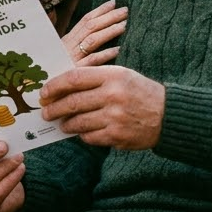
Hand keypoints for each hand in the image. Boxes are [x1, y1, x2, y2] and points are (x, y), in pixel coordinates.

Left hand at [40, 65, 164, 149]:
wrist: (167, 115)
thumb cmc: (139, 92)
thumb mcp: (121, 75)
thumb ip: (94, 78)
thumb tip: (61, 87)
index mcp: (112, 75)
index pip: (74, 78)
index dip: (55, 86)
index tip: (44, 92)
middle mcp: (113, 95)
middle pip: (72, 102)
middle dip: (54, 109)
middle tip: (45, 112)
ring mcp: (115, 117)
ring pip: (78, 122)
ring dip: (65, 124)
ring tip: (62, 124)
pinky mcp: (117, 136)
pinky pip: (89, 137)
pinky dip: (82, 135)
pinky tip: (82, 131)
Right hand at [62, 0, 127, 65]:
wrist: (43, 89)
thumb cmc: (56, 71)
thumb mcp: (64, 54)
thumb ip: (78, 44)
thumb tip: (96, 32)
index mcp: (67, 40)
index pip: (85, 20)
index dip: (100, 10)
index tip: (113, 3)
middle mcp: (69, 46)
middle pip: (91, 26)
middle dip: (109, 17)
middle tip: (125, 10)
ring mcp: (72, 58)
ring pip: (92, 40)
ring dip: (109, 31)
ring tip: (124, 26)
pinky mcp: (76, 71)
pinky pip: (92, 61)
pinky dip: (105, 54)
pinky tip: (118, 50)